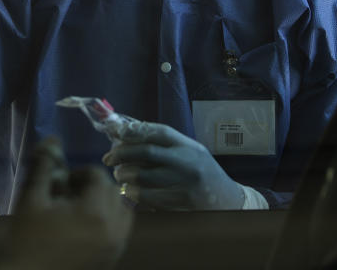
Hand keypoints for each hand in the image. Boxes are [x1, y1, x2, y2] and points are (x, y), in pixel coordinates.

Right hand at [2, 139, 132, 269]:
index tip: (61, 183)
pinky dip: (110, 221)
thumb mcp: (32, 198)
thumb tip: (52, 139)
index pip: (98, 176)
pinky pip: (121, 231)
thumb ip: (45, 167)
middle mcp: (114, 229)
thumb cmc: (28, 239)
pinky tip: (85, 227)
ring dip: (105, 202)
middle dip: (93, 186)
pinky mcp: (113, 260)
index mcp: (95, 212)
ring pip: (123, 211)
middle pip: (112, 192)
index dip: (79, 173)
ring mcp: (115, 247)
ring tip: (80, 209)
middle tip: (68, 194)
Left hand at [102, 122, 244, 210]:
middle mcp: (186, 163)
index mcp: (188, 147)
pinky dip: (133, 193)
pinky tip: (129, 191)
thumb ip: (164, 144)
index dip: (133, 131)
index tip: (115, 133)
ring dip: (124, 175)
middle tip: (108, 158)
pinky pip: (147, 198)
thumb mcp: (190, 152)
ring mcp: (183, 185)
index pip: (157, 132)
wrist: (228, 202)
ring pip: (142, 177)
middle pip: (146, 152)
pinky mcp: (178, 205)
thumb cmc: (203, 173)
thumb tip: (126, 135)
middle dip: (122, 154)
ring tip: (119, 174)